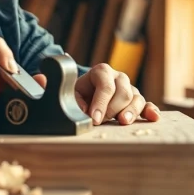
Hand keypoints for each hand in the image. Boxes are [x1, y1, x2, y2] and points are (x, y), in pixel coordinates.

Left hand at [33, 63, 160, 125]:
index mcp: (99, 72)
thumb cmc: (71, 96)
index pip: (104, 83)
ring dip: (131, 111)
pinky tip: (152, 118)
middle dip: (112, 108)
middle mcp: (117, 78)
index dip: (100, 101)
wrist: (83, 99)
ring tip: (123, 123)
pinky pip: (147, 105)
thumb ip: (49, 85)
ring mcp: (129, 90)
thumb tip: (41, 79)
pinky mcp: (136, 103)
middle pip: (123, 91)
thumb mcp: (60, 91)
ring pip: (136, 97)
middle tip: (102, 122)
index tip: (93, 118)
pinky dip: (150, 111)